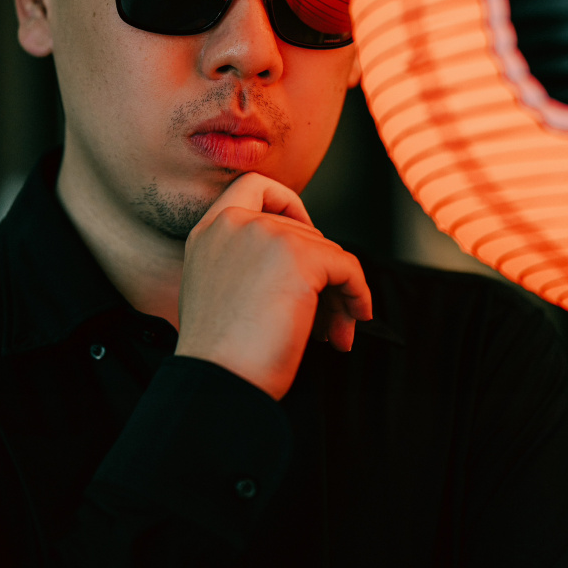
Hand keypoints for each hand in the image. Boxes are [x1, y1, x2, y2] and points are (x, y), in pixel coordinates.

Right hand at [175, 173, 371, 399]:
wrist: (219, 381)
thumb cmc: (221, 355)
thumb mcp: (223, 290)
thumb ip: (251, 262)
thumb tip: (314, 266)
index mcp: (209, 231)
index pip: (253, 186)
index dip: (288, 204)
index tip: (304, 236)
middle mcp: (234, 223)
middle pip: (303, 231)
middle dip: (320, 273)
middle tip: (326, 316)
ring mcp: (266, 234)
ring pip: (328, 251)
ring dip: (338, 293)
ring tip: (333, 331)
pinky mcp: (299, 255)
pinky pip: (348, 266)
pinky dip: (358, 293)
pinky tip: (353, 320)